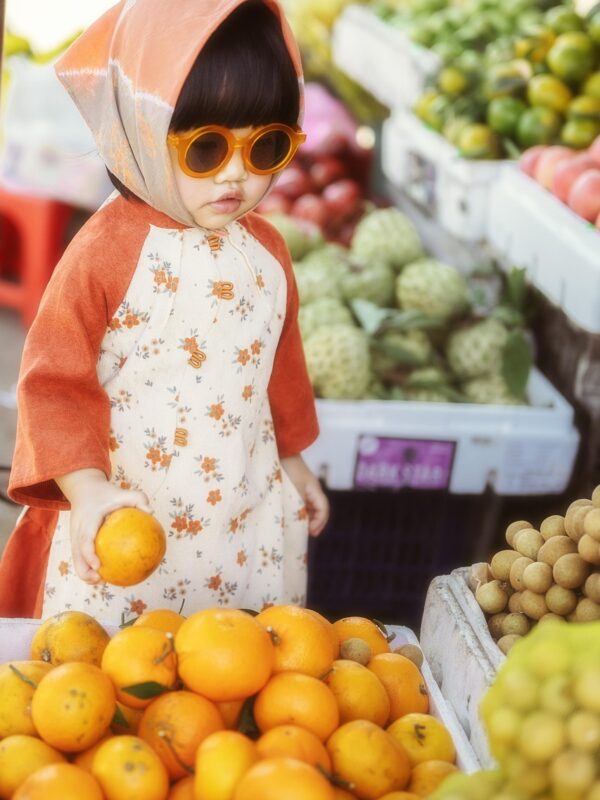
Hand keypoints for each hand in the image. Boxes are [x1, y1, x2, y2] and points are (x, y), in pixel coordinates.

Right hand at [56, 468, 152, 584]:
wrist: (84, 489)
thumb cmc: (107, 493)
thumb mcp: (123, 492)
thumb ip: (138, 498)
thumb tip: (152, 512)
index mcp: (87, 519)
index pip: (85, 539)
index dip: (89, 554)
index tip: (98, 565)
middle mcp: (77, 530)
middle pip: (76, 555)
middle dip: (84, 571)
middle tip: (99, 579)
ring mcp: (74, 536)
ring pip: (76, 559)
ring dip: (85, 572)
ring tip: (102, 581)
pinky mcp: (75, 540)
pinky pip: (81, 556)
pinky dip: (89, 566)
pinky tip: (105, 572)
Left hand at [280, 455, 328, 536]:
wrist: (281, 450)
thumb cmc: (288, 468)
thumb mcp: (293, 489)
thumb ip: (297, 504)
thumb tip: (297, 520)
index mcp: (315, 490)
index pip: (323, 510)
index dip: (319, 523)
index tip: (310, 533)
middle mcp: (312, 489)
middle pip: (318, 510)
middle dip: (313, 523)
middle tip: (304, 533)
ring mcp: (304, 487)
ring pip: (309, 506)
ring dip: (305, 517)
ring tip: (296, 526)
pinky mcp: (295, 486)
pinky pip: (301, 501)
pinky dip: (298, 510)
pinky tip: (289, 515)